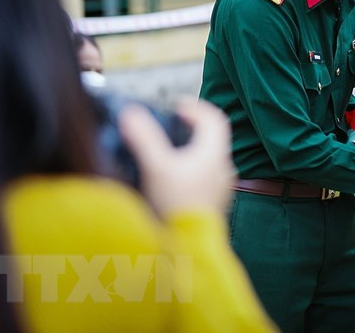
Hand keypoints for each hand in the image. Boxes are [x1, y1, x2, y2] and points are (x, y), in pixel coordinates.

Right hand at [120, 99, 234, 217]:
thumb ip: (144, 138)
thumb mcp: (156, 167)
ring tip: (171, 151)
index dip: (197, 107)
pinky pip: (207, 178)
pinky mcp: (215, 204)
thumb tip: (131, 113)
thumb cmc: (177, 205)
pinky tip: (174, 180)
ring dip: (194, 150)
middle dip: (194, 128)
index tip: (178, 106)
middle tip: (175, 124)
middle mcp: (223, 168)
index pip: (215, 119)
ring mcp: (221, 188)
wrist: (190, 248)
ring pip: (211, 159)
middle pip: (214, 138)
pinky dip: (193, 170)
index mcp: (214, 153)